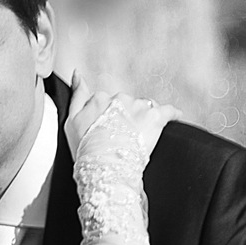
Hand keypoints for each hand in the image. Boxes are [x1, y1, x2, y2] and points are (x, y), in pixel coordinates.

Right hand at [65, 70, 179, 159]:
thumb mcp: (70, 122)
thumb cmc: (86, 150)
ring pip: (146, 107)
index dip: (109, 116)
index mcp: (100, 98)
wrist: (105, 170)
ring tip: (141, 137)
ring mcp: (139, 107)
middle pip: (128, 103)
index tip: (109, 128)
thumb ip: (77, 96)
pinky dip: (173, 114)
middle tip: (124, 138)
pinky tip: (175, 117)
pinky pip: (168, 111)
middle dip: (127, 117)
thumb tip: (78, 74)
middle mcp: (120, 98)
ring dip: (145, 118)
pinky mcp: (156, 117)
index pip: (108, 101)